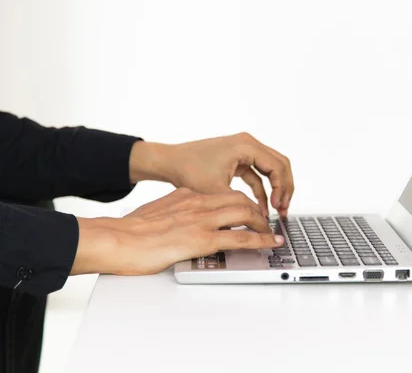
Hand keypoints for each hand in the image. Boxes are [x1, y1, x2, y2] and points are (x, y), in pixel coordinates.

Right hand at [71, 188, 283, 275]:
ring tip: (272, 233)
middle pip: (239, 199)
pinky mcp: (201, 239)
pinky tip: (270, 243)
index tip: (247, 211)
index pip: (222, 194)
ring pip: (245, 213)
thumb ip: (173, 213)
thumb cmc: (127, 232)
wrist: (113, 239)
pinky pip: (240, 237)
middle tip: (265, 222)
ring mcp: (201, 220)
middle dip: (257, 210)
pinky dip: (261, 240)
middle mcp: (197, 203)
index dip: (241, 203)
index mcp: (186, 196)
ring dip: (262, 223)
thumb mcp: (155, 213)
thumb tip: (179, 222)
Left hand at [129, 133, 293, 217]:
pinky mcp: (238, 159)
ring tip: (277, 211)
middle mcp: (248, 144)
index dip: (282, 189)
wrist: (169, 162)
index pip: (278, 166)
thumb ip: (242, 204)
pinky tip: (261, 208)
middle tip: (285, 209)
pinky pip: (258, 175)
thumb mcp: (217, 191)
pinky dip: (261, 190)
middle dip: (285, 188)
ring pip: (271, 170)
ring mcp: (244, 151)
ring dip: (275, 190)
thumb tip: (260, 220)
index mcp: (247, 146)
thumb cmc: (188, 169)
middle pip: (280, 165)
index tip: (279, 207)